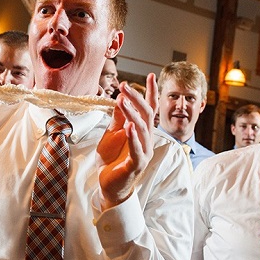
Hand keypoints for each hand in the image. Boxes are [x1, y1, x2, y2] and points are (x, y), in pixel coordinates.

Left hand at [96, 73, 157, 209]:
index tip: (151, 75)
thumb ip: (118, 118)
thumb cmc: (111, 159)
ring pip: (142, 130)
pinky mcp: (136, 165)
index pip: (150, 108)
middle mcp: (147, 140)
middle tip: (125, 86)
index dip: (151, 92)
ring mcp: (143, 152)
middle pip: (147, 115)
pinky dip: (133, 138)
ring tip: (122, 101)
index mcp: (142, 131)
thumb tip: (121, 97)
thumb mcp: (111, 134)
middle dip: (137, 99)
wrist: (108, 184)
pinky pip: (137, 150)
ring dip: (132, 114)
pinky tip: (129, 127)